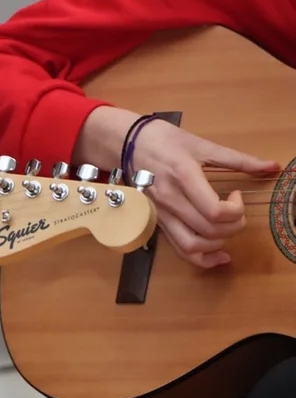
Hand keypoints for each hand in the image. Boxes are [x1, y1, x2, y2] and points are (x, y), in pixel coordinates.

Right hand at [78, 107, 276, 268]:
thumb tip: (272, 166)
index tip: (236, 195)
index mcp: (183, 176)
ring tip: (225, 227)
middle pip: (210, 230)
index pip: (215, 211)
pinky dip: (202, 258)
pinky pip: (180, 249)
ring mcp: (161, 212)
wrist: (126, 142)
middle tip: (235, 209)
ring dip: (218, 243)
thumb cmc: (163, 140)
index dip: (236, 209)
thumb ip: (238, 159)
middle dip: (234, 225)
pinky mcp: (157, 220)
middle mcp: (170, 199)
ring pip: (193, 245)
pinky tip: (218, 254)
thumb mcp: (201, 145)